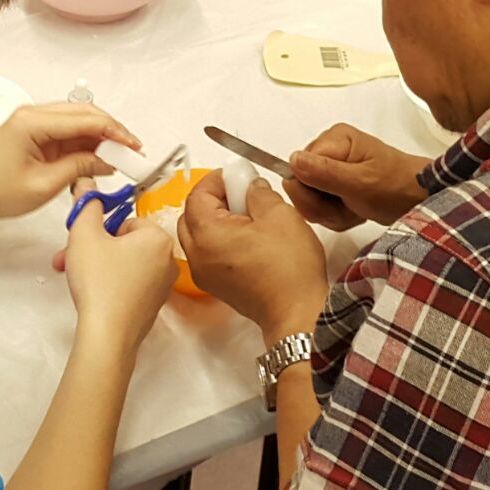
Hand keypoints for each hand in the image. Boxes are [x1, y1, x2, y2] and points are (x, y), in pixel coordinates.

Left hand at [0, 103, 136, 220]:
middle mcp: (33, 114)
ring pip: (78, 120)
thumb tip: (107, 161)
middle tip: (132, 150)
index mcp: (32, 122)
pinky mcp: (35, 131)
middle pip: (84, 113)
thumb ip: (79, 167)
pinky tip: (100, 155)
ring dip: (100, 135)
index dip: (114, 132)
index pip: (84, 119)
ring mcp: (33, 121)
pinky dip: (86, 141)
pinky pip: (67, 131)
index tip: (133, 146)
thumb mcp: (44, 185)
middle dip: (112, 130)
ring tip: (120, 155)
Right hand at [64, 181, 176, 353]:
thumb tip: (87, 185)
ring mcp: (162, 285)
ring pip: (125, 264)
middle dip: (95, 248)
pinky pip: (130, 284)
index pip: (126, 220)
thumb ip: (86, 204)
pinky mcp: (152, 305)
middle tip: (72, 257)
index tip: (84, 239)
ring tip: (76, 276)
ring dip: (99, 265)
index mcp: (158, 237)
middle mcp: (167, 260)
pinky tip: (93, 293)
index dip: (100, 229)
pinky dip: (110, 284)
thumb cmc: (99, 284)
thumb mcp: (84, 234)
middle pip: (125, 242)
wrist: (107, 335)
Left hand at [179, 173, 328, 340]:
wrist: (298, 313)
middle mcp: (198, 257)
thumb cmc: (289, 270)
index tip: (238, 176)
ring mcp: (206, 274)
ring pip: (199, 236)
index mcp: (207, 235)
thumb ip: (258, 191)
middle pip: (192, 215)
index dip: (217, 180)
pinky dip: (222, 241)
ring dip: (218, 221)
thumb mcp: (279, 214)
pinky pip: (209, 254)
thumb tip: (251, 186)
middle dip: (214, 199)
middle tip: (242, 193)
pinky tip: (250, 239)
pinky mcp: (218, 286)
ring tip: (249, 217)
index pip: (197, 195)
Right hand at [286, 124, 429, 230]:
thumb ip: (324, 172)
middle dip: (323, 206)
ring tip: (356, 209)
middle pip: (301, 186)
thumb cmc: (396, 187)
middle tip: (350, 207)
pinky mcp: (335, 182)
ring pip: (310, 199)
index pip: (297, 170)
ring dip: (332, 212)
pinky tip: (355, 211)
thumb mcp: (360, 183)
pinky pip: (320, 204)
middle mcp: (328, 149)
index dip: (313, 194)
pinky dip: (337, 214)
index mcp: (334, 139)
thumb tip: (293, 160)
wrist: (421, 199)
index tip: (338, 201)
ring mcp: (331, 166)